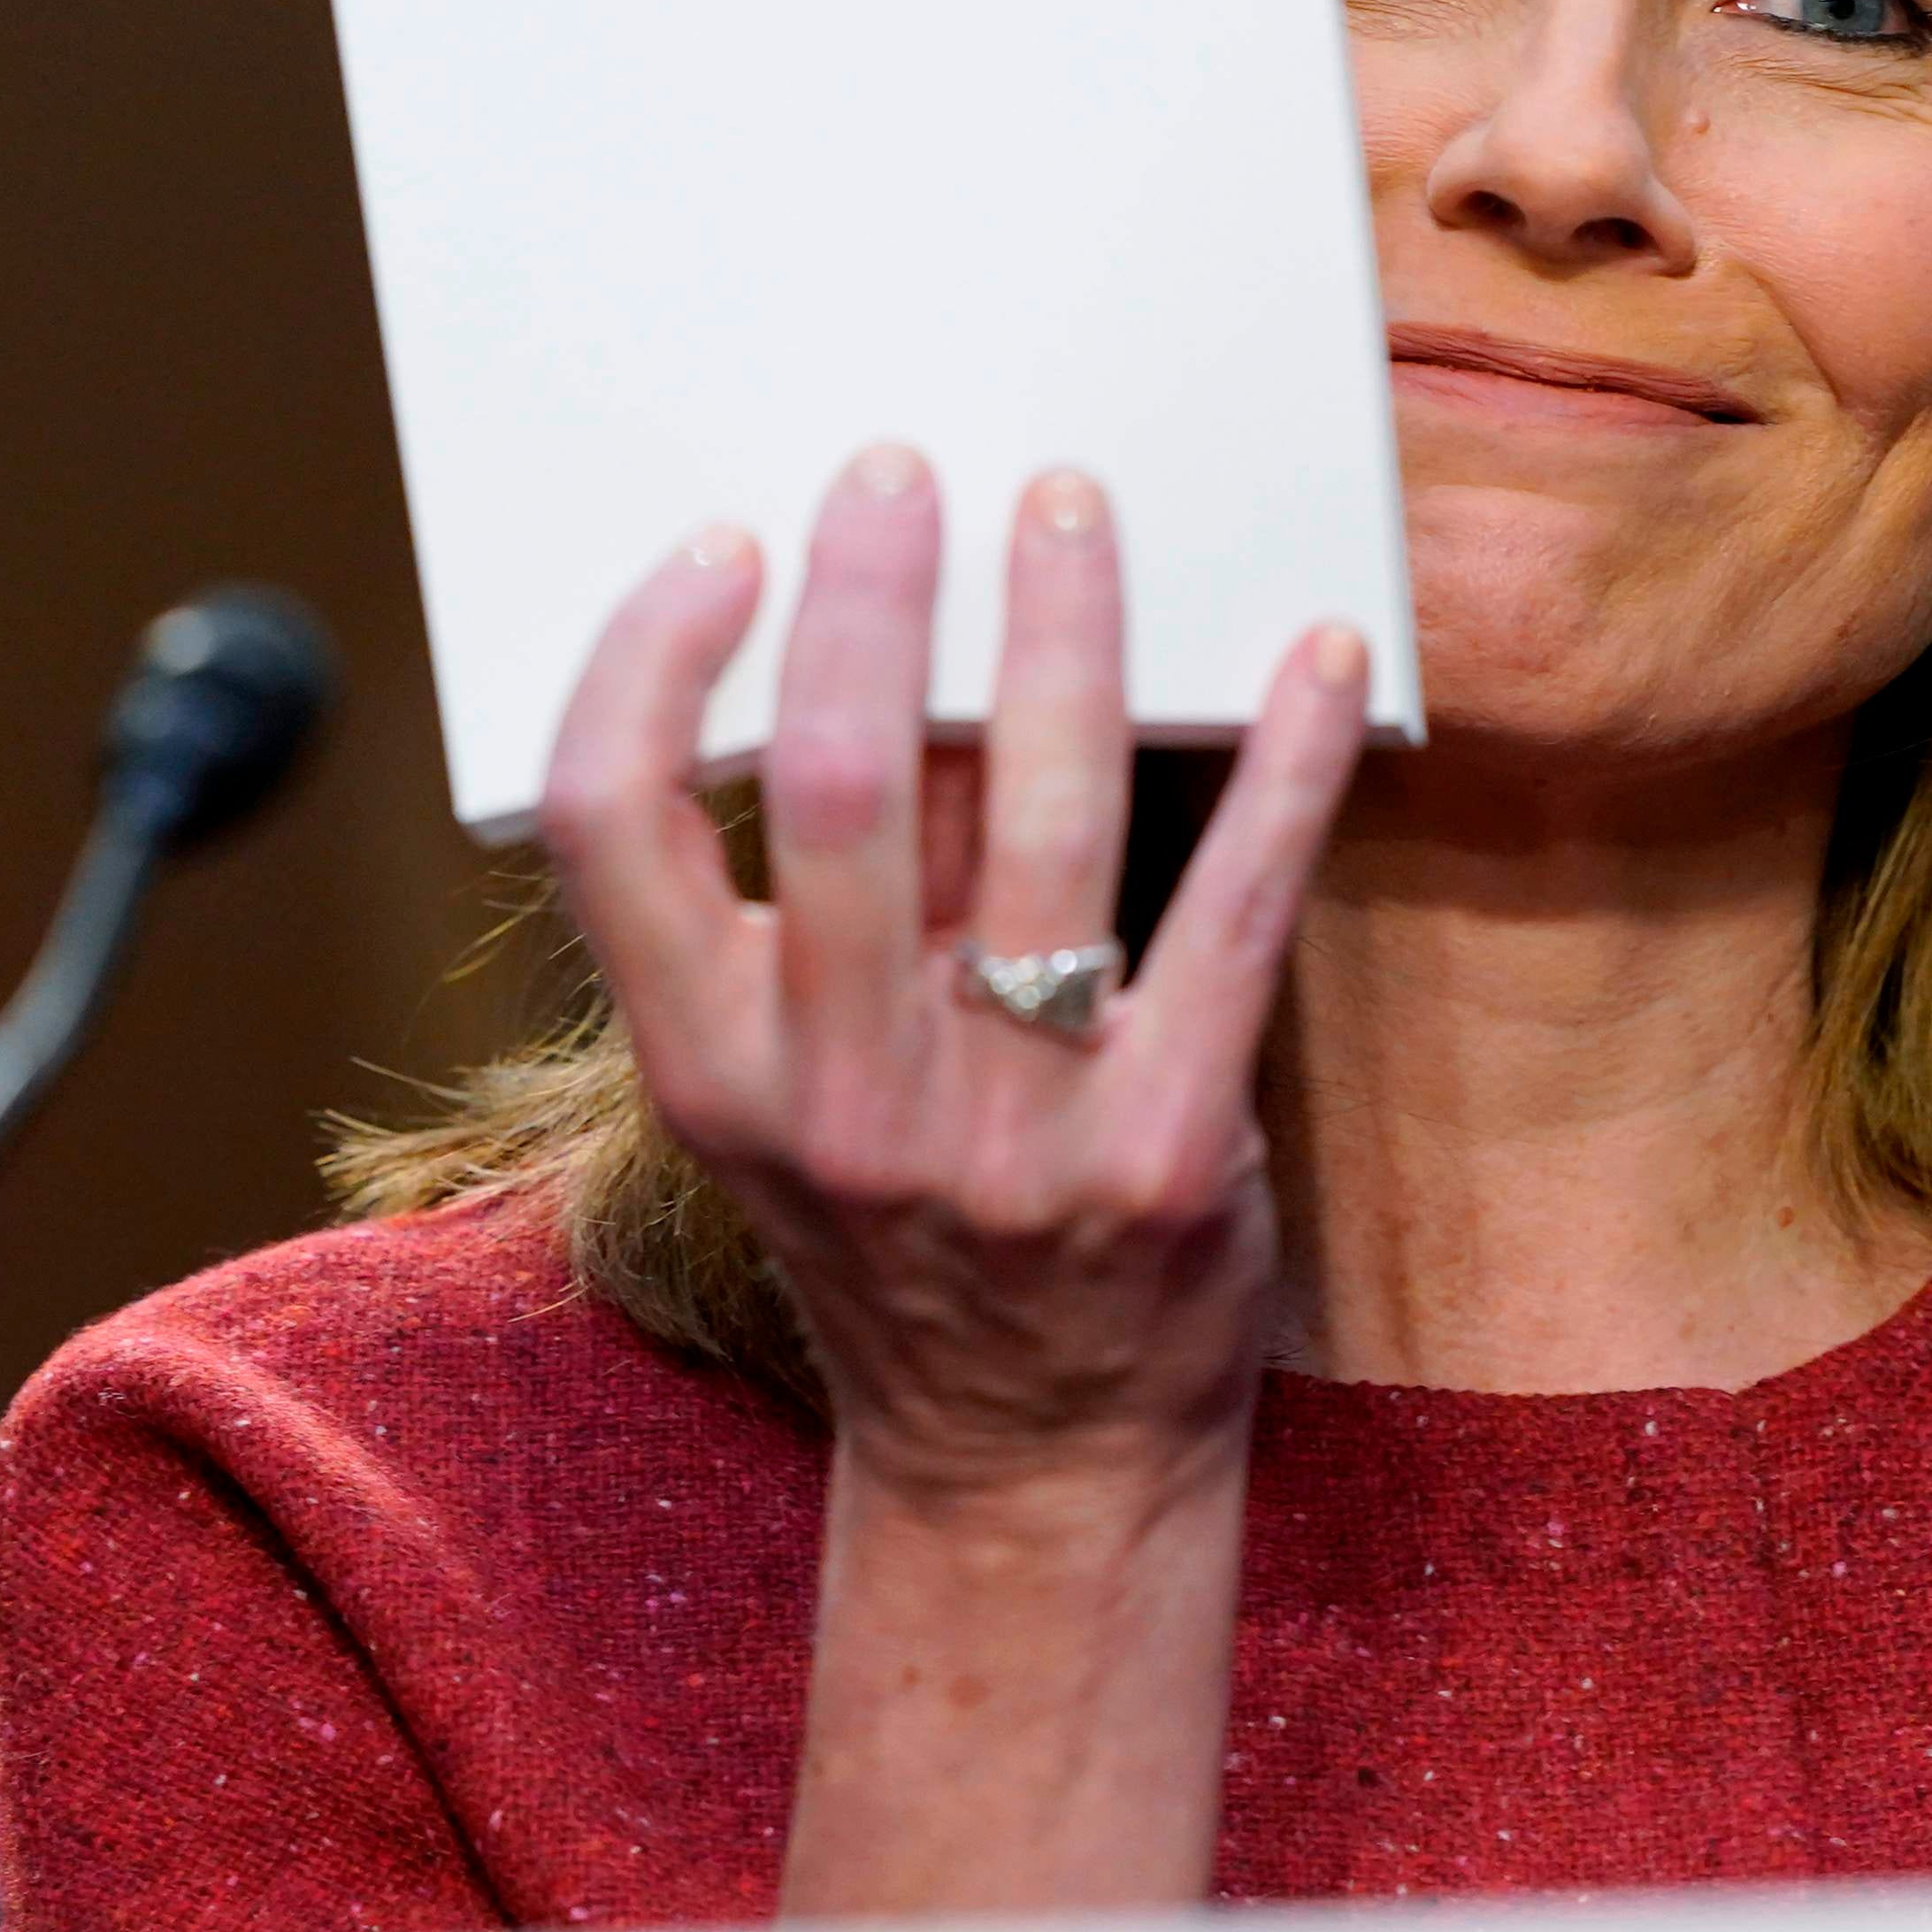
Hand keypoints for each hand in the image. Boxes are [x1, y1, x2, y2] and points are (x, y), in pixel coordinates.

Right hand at [537, 444, 1372, 1509]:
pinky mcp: (1171, 1148)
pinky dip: (1289, 765)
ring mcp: (1009, 1132)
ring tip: (1076, 511)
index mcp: (708, 1072)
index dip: (647, 662)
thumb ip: (818, 906)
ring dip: (1062, 637)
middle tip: (902, 470)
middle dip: (866, 600)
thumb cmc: (903, 1233)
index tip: (723, 546)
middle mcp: (840, 1101)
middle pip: (832, 789)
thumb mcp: (795, 1097)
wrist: (1037, 1461)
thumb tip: (869, 645)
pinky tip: (1323, 654)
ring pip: (1036, 824)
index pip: (608, 826)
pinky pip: (1236, 910)